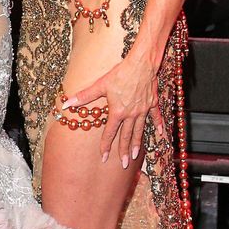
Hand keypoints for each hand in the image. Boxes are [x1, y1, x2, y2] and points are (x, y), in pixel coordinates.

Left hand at [60, 49, 158, 167]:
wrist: (141, 64)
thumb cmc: (120, 73)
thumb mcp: (100, 84)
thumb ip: (84, 96)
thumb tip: (67, 103)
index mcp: (118, 112)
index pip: (110, 133)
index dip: (106, 146)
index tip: (104, 157)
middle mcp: (131, 114)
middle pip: (126, 136)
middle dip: (124, 151)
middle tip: (124, 164)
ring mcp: (143, 110)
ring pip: (139, 130)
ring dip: (138, 143)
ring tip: (136, 155)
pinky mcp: (152, 103)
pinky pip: (155, 117)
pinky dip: (158, 125)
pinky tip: (161, 133)